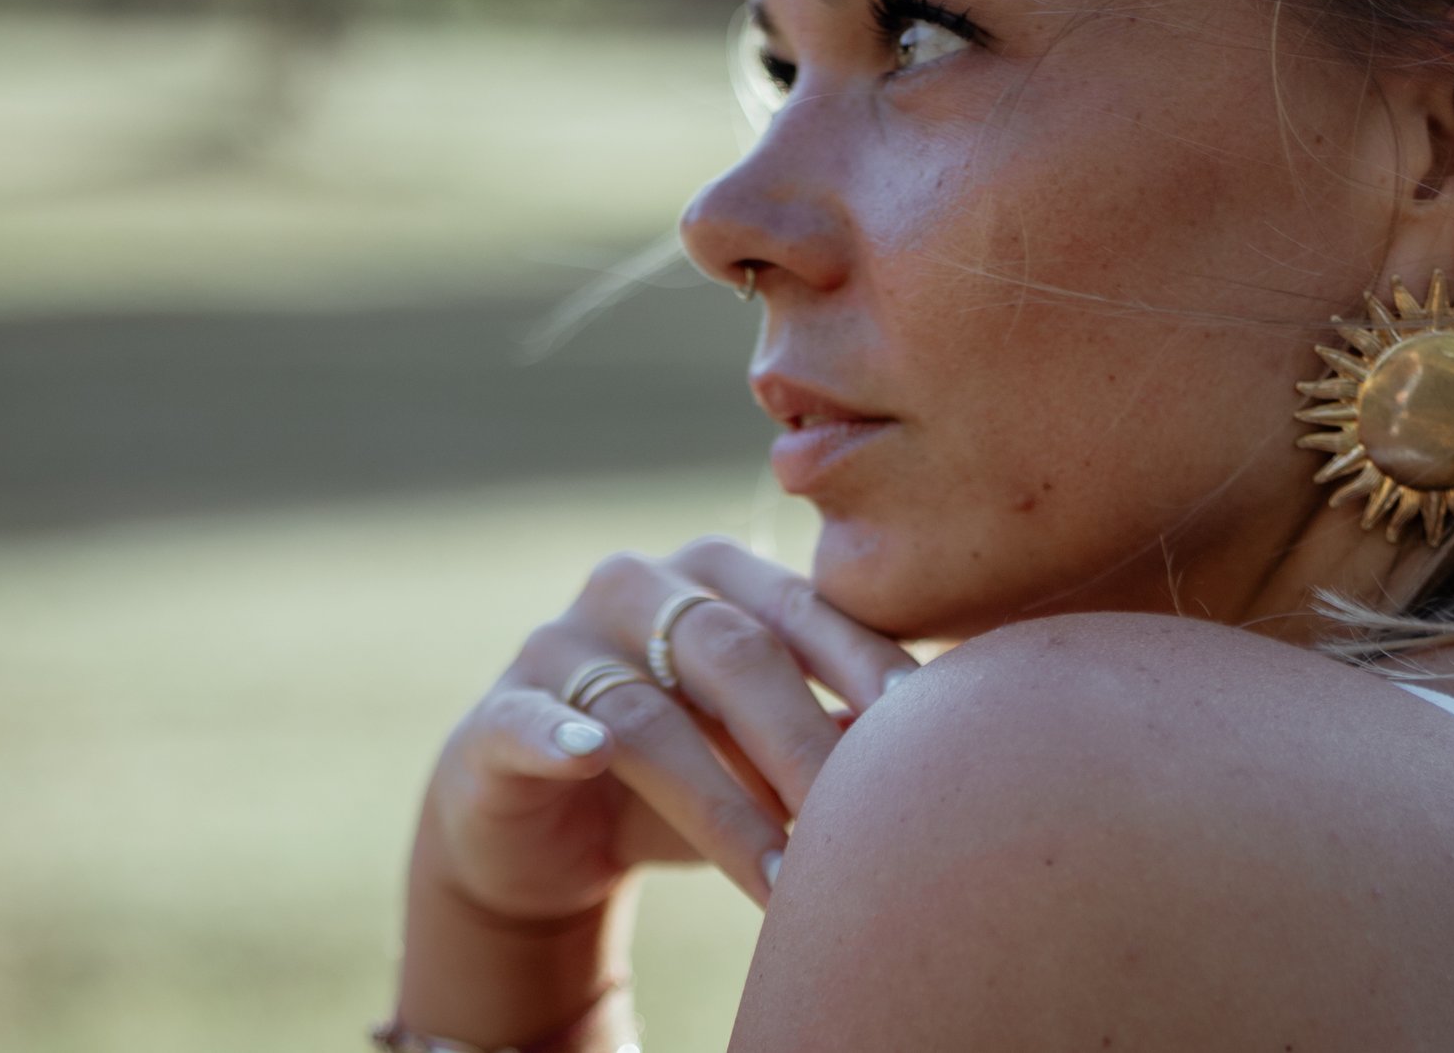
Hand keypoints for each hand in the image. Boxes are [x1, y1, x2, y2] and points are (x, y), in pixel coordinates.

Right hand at [418, 536, 918, 920]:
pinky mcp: (496, 713)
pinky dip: (558, 736)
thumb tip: (957, 740)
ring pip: (647, 713)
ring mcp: (559, 644)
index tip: (926, 734)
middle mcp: (637, 587)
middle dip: (806, 744)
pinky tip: (588, 761)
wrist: (542, 828)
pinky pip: (528, 720)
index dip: (867, 670)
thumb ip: (836, 726)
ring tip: (783, 878)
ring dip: (722, 802)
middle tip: (864, 826)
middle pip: (735, 654)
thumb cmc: (684, 772)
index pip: (806, 610)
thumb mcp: (763, 749)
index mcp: (717, 574)